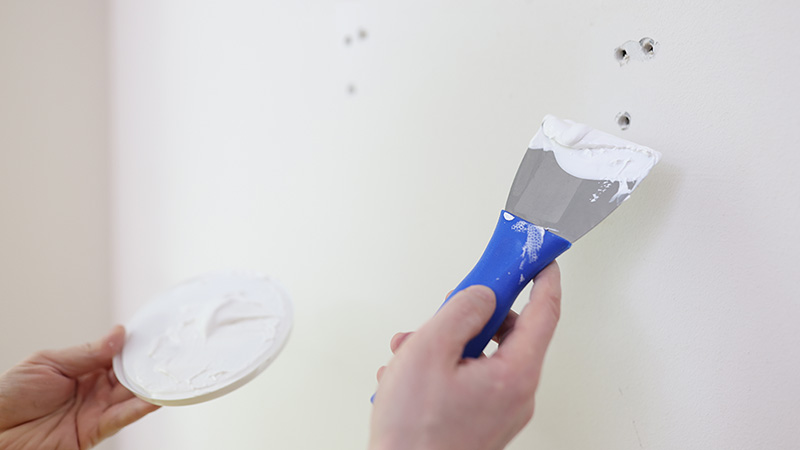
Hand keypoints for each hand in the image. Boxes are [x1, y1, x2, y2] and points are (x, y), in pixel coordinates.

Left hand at [0, 326, 159, 448]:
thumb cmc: (9, 396)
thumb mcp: (47, 363)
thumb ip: (86, 352)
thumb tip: (119, 334)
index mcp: (83, 368)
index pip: (117, 354)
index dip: (135, 345)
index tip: (155, 334)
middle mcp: (94, 389)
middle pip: (130, 374)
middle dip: (150, 364)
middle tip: (172, 352)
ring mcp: (96, 410)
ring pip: (131, 396)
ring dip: (151, 386)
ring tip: (172, 374)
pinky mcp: (94, 431)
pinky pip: (121, 419)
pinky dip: (140, 409)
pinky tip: (155, 398)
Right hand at [369, 262, 561, 449]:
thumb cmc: (414, 434)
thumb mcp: (429, 351)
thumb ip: (460, 312)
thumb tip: (481, 295)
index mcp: (514, 374)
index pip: (544, 314)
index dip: (543, 280)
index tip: (539, 259)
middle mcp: (515, 394)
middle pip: (507, 334)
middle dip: (471, 316)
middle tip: (447, 310)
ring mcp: (499, 410)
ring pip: (481, 356)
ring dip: (445, 344)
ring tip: (410, 352)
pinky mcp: (481, 420)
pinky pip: (469, 379)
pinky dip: (441, 368)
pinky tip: (409, 375)